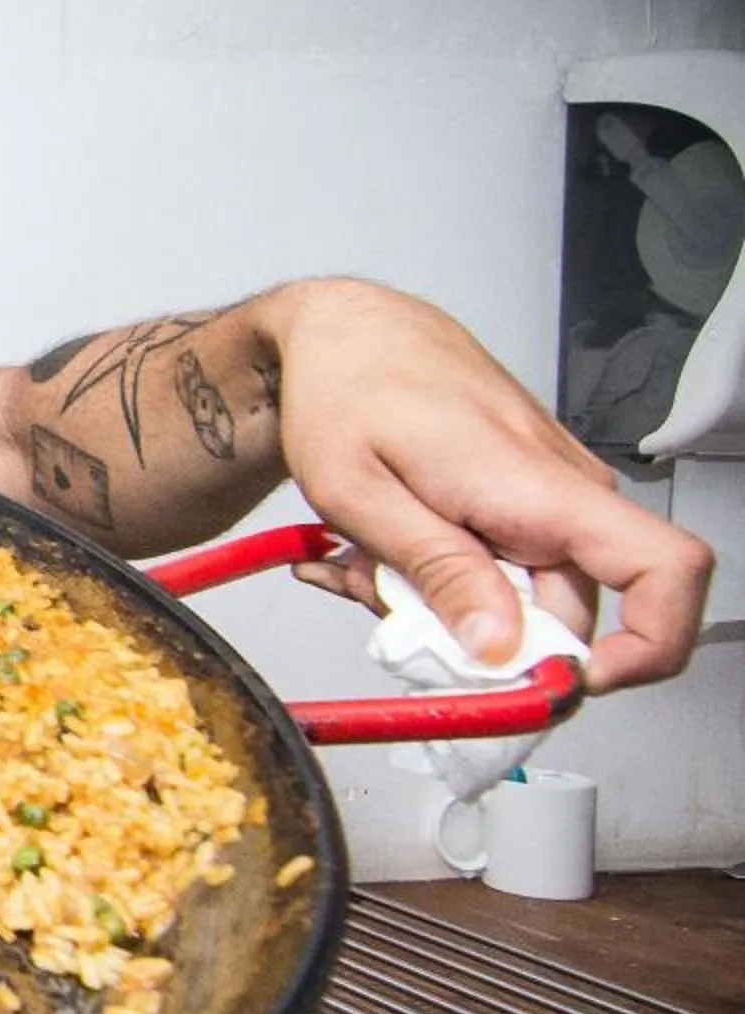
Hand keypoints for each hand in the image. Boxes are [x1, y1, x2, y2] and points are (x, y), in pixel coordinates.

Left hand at [266, 278, 711, 691]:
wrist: (346, 333)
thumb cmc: (350, 390)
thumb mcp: (362, 495)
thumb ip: (438, 572)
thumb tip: (500, 647)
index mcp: (542, 490)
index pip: (667, 571)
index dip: (646, 648)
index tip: (562, 680)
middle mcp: (564, 495)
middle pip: (567, 619)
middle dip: (475, 642)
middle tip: (389, 609)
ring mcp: (548, 500)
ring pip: (519, 603)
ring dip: (440, 608)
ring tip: (366, 566)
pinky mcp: (523, 505)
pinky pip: (497, 573)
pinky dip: (436, 580)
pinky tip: (381, 554)